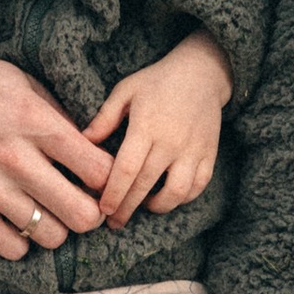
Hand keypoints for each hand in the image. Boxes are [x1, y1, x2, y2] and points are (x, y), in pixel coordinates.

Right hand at [0, 49, 111, 261]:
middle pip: (82, 214)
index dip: (109, 178)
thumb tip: (93, 149)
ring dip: (56, 226)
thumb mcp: (23, 84)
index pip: (98, 170)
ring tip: (48, 210)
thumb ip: (59, 118)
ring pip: (50, 236)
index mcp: (36, 122)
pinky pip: (11, 248)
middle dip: (91, 213)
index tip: (100, 178)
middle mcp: (15, 158)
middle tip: (83, 203)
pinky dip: (22, 240)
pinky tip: (19, 220)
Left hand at [85, 31, 232, 225]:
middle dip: (127, 208)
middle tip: (114, 221)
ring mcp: (193, 150)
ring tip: (144, 206)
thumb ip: (104, 118)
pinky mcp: (210, 153)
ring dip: (158, 206)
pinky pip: (198, 186)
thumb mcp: (126, 90)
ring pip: (176, 192)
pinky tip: (169, 196)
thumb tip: (83, 141)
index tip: (102, 209)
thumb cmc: (157, 81)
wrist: (202, 71)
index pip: (126, 170)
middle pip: (146, 185)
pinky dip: (183, 198)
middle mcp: (171, 142)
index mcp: (146, 126)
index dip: (113, 193)